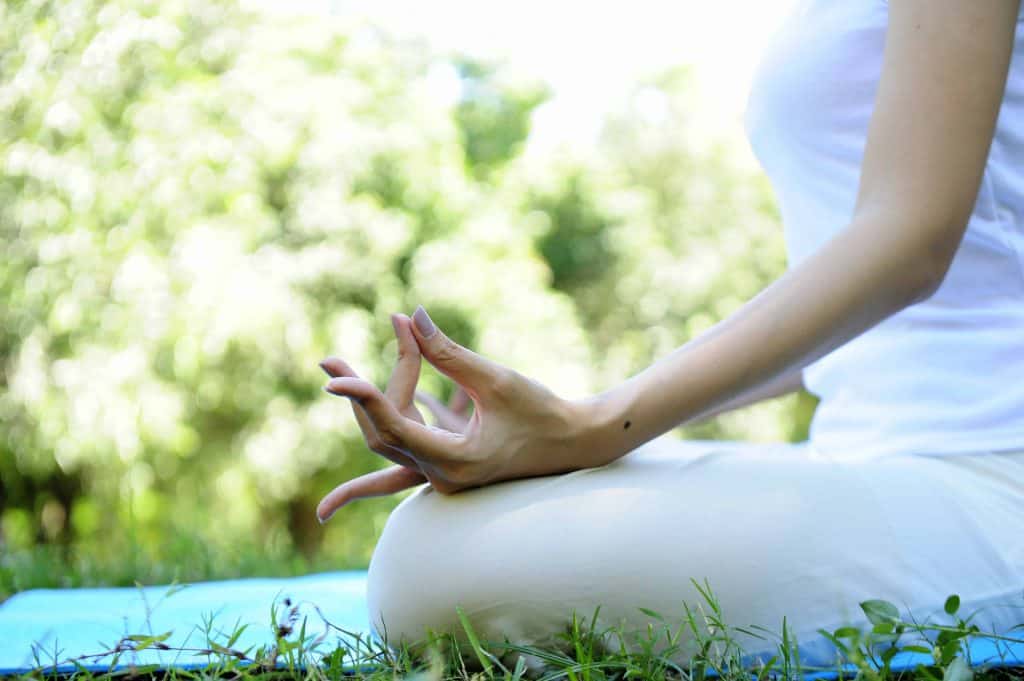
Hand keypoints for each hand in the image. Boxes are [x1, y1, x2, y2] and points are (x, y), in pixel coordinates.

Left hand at [317, 306, 607, 521]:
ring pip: (389, 439)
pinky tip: (367, 388)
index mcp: (456, 462)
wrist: (576, 442)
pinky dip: (387, 414)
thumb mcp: (496, 379)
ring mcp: (443, 473)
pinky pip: (402, 443)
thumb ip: (448, 352)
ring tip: (339, 367)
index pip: (394, 428)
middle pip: (383, 435)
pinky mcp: (446, 462)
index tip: (333, 376)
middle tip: (329, 359)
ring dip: (368, 404)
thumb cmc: (543, 411)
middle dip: (358, 397)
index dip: (362, 398)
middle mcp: (443, 476)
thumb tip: (409, 317)